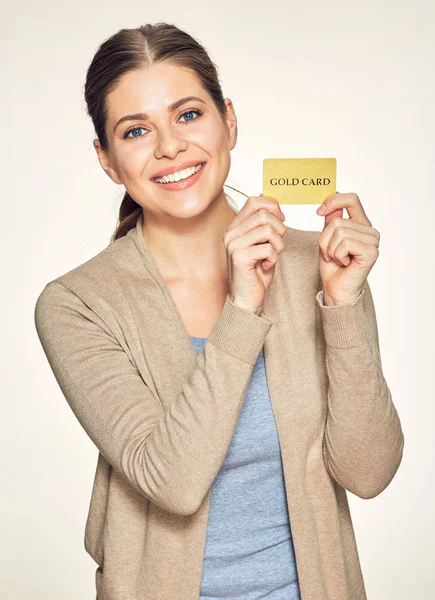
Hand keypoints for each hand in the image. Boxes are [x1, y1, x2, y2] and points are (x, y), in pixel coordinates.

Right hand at [224, 194, 285, 312]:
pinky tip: (267, 265)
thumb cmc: (255, 272)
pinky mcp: (240, 257)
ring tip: (273, 255)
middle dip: (279, 228)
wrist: (246, 298)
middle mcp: (231, 234)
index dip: (272, 206)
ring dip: (278, 244)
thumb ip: (263, 224)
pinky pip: (268, 248)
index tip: (281, 219)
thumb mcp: (261, 243)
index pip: (254, 201)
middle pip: (264, 215)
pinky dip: (274, 257)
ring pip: (268, 230)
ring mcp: (233, 245)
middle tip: (278, 244)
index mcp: (235, 227)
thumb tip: (269, 199)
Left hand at [316, 192, 379, 304]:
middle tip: (330, 254)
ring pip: (340, 232)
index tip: (319, 212)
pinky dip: (337, 255)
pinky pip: (345, 243)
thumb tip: (333, 202)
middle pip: (337, 221)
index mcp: (361, 224)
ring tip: (337, 259)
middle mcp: (370, 231)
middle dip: (325, 239)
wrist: (336, 289)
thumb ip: (331, 221)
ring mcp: (373, 241)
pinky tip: (344, 263)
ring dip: (330, 249)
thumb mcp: (327, 239)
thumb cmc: (333, 266)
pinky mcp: (371, 252)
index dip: (333, 201)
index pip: (351, 199)